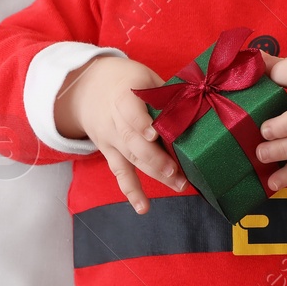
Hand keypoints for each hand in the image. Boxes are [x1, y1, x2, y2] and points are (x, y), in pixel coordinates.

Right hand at [54, 56, 186, 213]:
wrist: (87, 89)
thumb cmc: (126, 81)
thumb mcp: (145, 78)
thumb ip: (166, 94)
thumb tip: (199, 107)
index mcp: (123, 95)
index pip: (130, 111)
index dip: (141, 122)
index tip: (155, 134)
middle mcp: (114, 120)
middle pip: (133, 141)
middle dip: (155, 158)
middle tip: (176, 171)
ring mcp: (111, 139)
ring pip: (131, 159)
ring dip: (154, 174)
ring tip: (178, 185)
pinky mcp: (110, 153)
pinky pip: (120, 173)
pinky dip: (131, 191)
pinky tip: (142, 207)